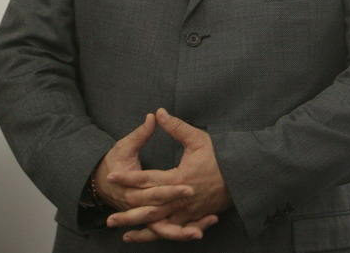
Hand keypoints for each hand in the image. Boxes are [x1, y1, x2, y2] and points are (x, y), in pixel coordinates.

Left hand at [107, 108, 231, 241]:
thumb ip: (176, 127)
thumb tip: (158, 112)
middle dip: (128, 213)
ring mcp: (188, 213)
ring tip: (122, 234)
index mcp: (179, 178)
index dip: (128, 178)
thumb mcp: (198, 138)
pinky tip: (146, 237)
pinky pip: (173, 232)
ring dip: (141, 230)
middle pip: (149, 209)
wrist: (241, 177)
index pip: (147, 179)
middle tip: (108, 217)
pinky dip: (158, 236)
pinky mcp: (194, 220)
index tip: (111, 176)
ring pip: (160, 225)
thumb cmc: (219, 156)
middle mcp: (181, 200)